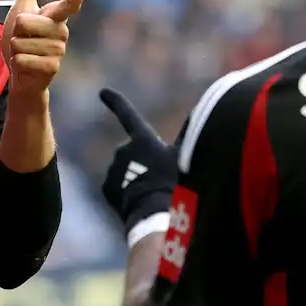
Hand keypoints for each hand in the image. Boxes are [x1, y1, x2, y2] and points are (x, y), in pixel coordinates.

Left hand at [3, 0, 85, 99]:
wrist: (24, 72)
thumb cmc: (25, 36)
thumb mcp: (24, 8)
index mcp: (56, 16)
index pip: (65, 6)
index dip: (71, 0)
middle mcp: (61, 32)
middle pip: (23, 22)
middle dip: (15, 32)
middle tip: (24, 39)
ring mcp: (58, 51)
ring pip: (20, 43)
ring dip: (16, 50)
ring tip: (27, 53)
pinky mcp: (52, 68)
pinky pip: (22, 60)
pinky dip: (17, 63)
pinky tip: (27, 66)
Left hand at [99, 88, 175, 233]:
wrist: (154, 213)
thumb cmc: (174, 183)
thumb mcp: (184, 157)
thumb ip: (189, 135)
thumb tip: (202, 112)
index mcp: (142, 139)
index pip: (127, 115)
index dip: (116, 102)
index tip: (103, 92)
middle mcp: (123, 149)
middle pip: (132, 154)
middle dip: (140, 164)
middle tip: (156, 181)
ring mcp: (113, 168)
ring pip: (124, 172)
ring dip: (134, 179)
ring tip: (149, 193)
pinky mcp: (106, 186)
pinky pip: (117, 187)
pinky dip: (125, 193)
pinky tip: (138, 202)